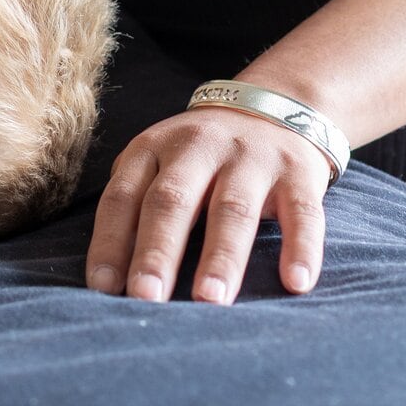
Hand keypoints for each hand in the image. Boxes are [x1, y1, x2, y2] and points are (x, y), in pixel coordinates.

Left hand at [86, 108, 331, 305]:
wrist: (274, 105)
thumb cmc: (201, 156)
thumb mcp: (160, 164)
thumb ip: (135, 206)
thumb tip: (109, 277)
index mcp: (153, 148)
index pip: (123, 196)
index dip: (110, 241)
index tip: (102, 288)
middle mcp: (198, 148)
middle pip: (172, 201)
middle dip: (157, 252)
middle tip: (146, 298)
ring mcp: (250, 158)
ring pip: (232, 210)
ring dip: (221, 257)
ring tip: (210, 301)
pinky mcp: (298, 173)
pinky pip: (302, 213)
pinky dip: (301, 248)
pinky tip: (296, 284)